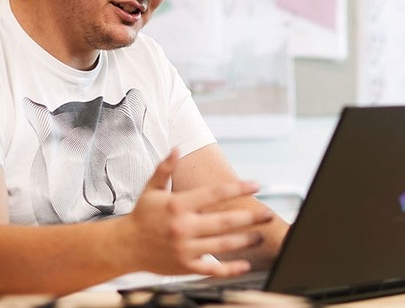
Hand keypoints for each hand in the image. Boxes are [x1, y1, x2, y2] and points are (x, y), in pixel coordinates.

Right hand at [120, 150, 273, 276]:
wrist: (124, 247)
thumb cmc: (142, 216)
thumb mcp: (151, 189)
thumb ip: (165, 168)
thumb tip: (176, 149)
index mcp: (178, 205)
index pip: (215, 193)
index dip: (238, 187)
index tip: (256, 185)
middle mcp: (183, 227)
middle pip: (224, 221)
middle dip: (249, 217)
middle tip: (268, 215)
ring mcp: (185, 248)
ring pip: (222, 245)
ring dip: (245, 240)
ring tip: (260, 235)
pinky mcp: (185, 266)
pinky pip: (211, 269)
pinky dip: (229, 268)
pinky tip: (245, 264)